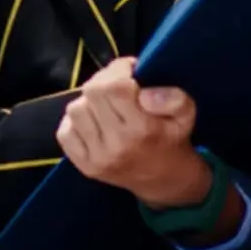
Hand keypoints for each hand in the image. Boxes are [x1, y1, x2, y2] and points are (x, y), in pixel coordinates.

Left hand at [56, 58, 210, 207]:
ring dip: (89, 102)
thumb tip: (144, 94)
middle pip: (91, 93)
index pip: (114, 86)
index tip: (129, 70)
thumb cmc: (172, 139)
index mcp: (142, 129)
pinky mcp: (84, 166)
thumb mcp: (186, 115)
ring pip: (75, 110)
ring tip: (105, 105)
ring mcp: (96, 157)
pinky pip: (64, 132)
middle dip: (104, 81)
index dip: (118, 69)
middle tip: (116, 84)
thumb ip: (174, 98)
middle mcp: (116, 144)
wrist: (164, 180)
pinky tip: (94, 123)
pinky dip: (76, 122)